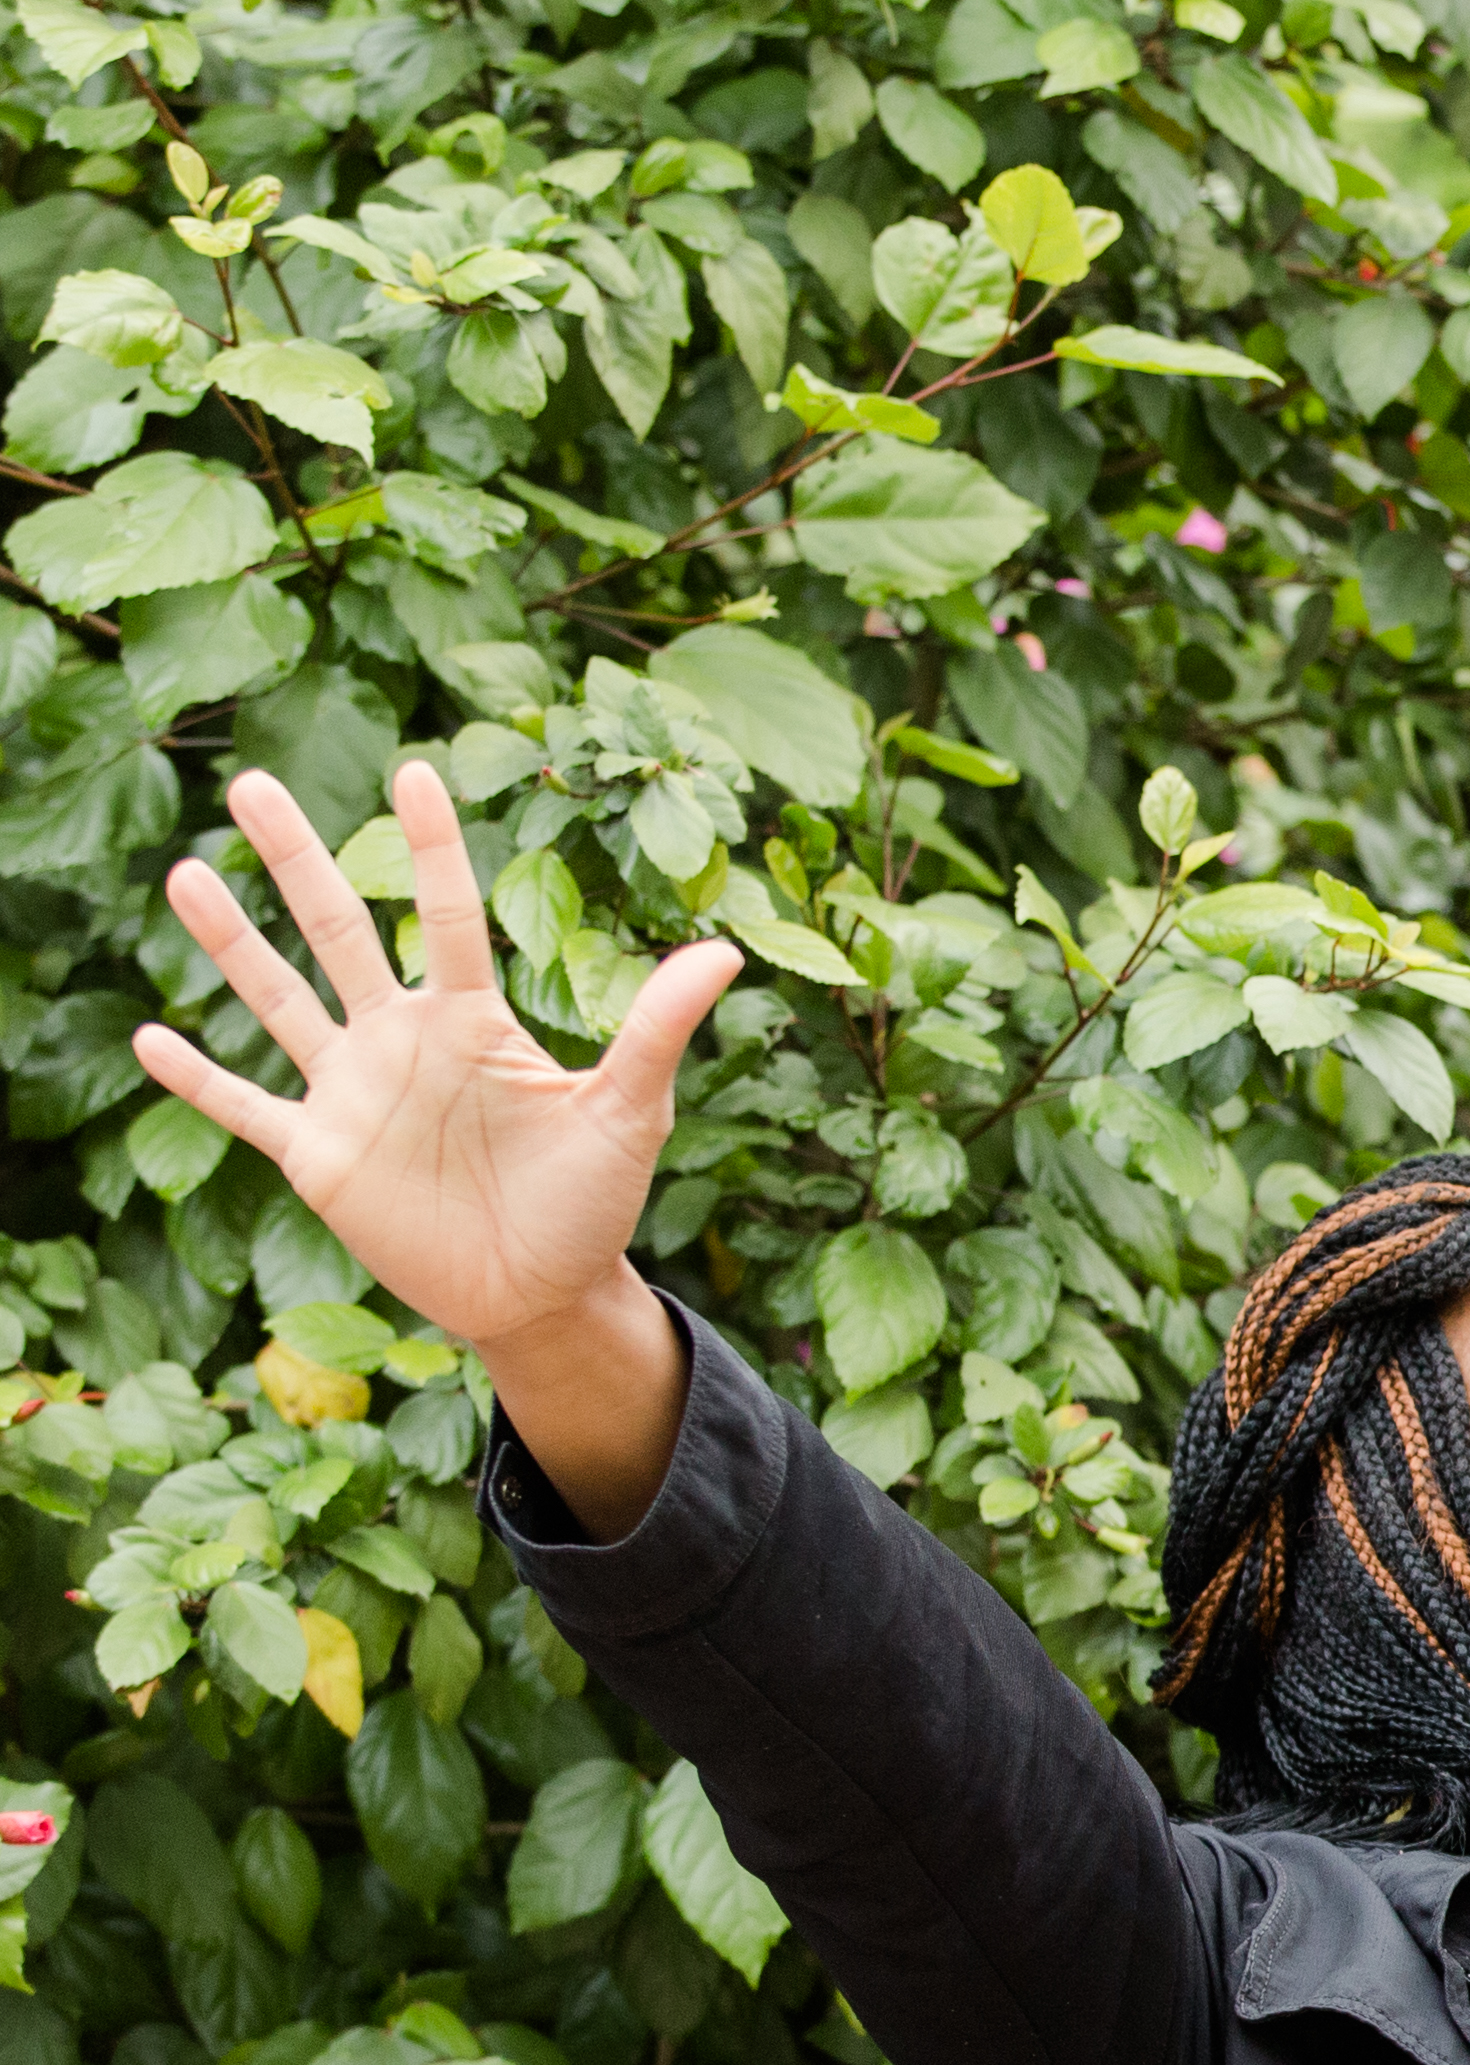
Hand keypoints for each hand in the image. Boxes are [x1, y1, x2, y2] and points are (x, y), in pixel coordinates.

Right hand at [135, 765, 736, 1533]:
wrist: (543, 1293)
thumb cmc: (593, 1200)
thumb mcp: (631, 1112)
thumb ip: (657, 1031)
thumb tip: (726, 954)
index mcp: (474, 1020)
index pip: (447, 914)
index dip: (430, 847)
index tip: (413, 771)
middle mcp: (403, 1041)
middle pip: (337, 930)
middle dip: (296, 859)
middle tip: (250, 783)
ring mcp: (354, 1094)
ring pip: (279, 1000)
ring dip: (230, 942)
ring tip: (182, 872)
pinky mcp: (318, 1156)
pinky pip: (245, 1108)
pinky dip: (199, 1079)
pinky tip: (149, 1036)